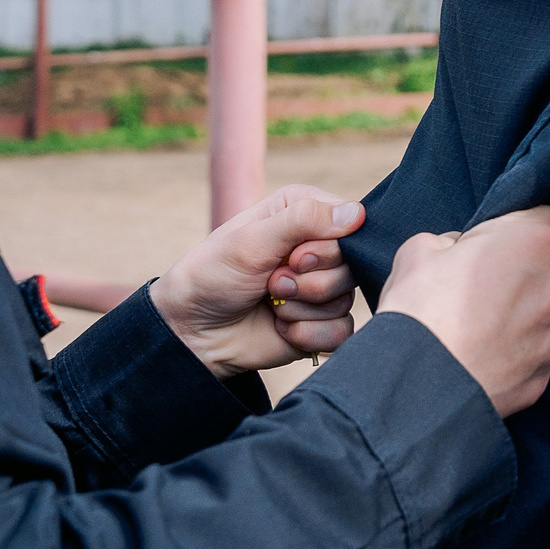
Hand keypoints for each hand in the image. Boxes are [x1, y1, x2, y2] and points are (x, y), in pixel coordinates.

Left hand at [151, 185, 363, 379]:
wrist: (191, 333)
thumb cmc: (212, 275)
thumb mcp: (252, 240)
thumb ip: (304, 220)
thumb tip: (358, 214)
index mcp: (306, 214)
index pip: (352, 224)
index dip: (327, 247)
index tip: (292, 257)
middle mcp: (319, 248)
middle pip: (353, 265)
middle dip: (309, 282)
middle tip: (272, 282)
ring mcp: (322, 287)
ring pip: (347, 299)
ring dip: (301, 308)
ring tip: (271, 304)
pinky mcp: (322, 323)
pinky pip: (342, 331)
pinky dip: (307, 334)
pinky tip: (281, 328)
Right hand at [375, 206, 549, 416]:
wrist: (416, 390)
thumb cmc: (419, 311)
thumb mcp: (421, 249)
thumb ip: (454, 241)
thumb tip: (459, 251)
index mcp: (533, 242)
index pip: (542, 219)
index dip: (512, 231)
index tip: (488, 248)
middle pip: (545, 270)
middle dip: (518, 277)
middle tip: (474, 294)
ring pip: (542, 315)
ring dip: (518, 319)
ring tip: (474, 333)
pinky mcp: (545, 375)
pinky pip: (532, 356)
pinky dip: (512, 356)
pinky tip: (479, 360)